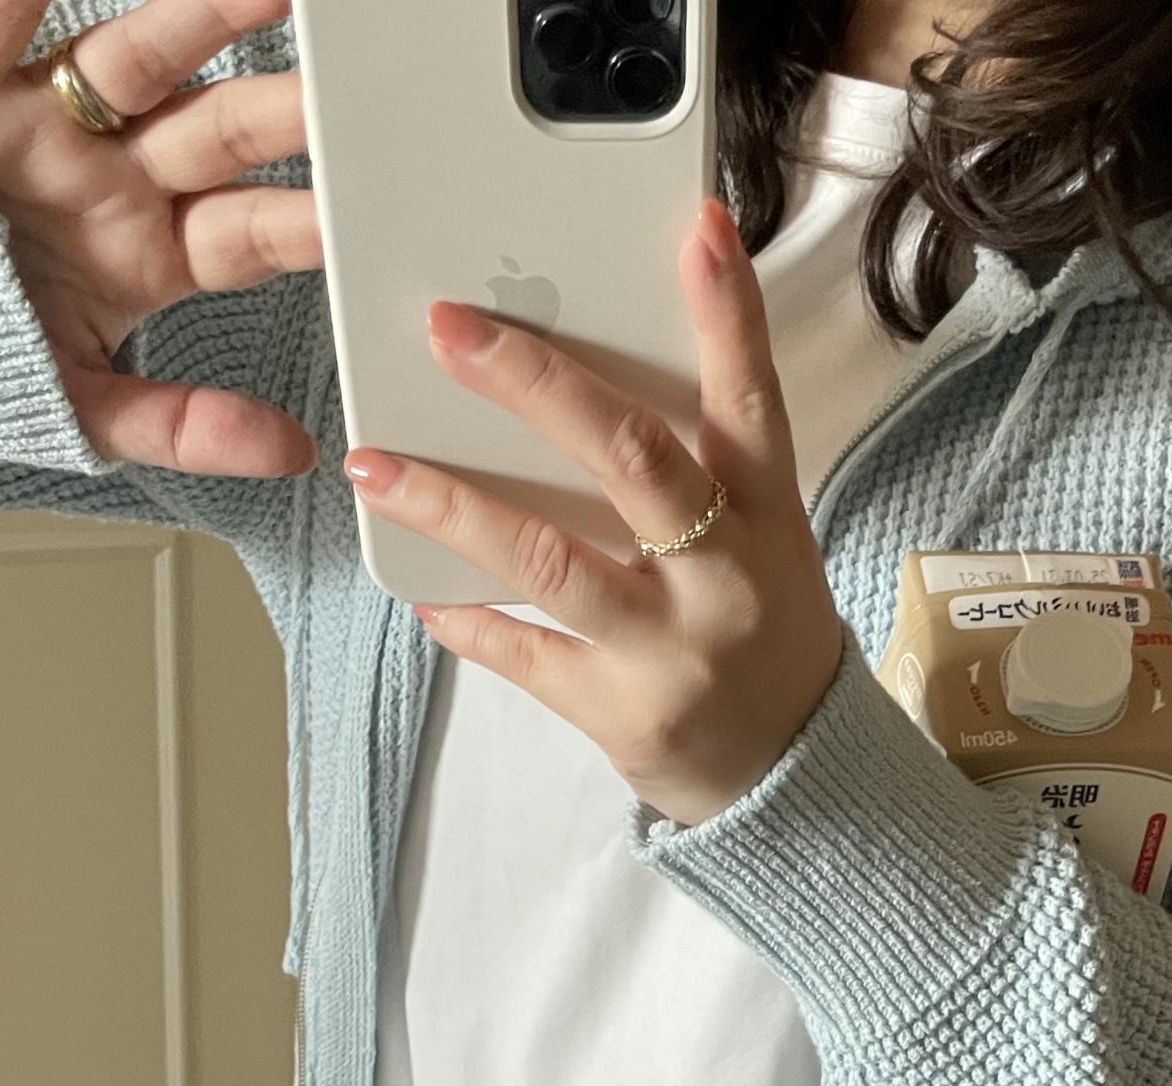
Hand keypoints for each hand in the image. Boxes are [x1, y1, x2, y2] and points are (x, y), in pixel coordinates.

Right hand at [0, 0, 322, 473]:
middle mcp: (114, 173)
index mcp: (152, 252)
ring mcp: (48, 120)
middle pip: (219, 132)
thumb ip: (181, 428)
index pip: (252, 232)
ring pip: (137, 59)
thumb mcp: (79, 408)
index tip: (382, 206)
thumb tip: (292, 450)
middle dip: (286, 110)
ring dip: (203, 19)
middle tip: (360, 84)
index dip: (313, 218)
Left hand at [342, 196, 845, 826]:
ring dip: (454, 506)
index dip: (726, 313)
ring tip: (377, 465)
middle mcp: (723, 574)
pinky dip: (465, 619)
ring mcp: (671, 648)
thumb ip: (696, 463)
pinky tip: (418, 587)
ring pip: (551, 559)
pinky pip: (523, 655)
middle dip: (536, 384)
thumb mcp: (762, 537)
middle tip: (452, 328)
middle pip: (632, 459)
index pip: (750, 397)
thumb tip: (578, 373)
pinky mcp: (621, 711)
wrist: (794, 772)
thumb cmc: (758, 628)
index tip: (695, 226)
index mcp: (767, 514)